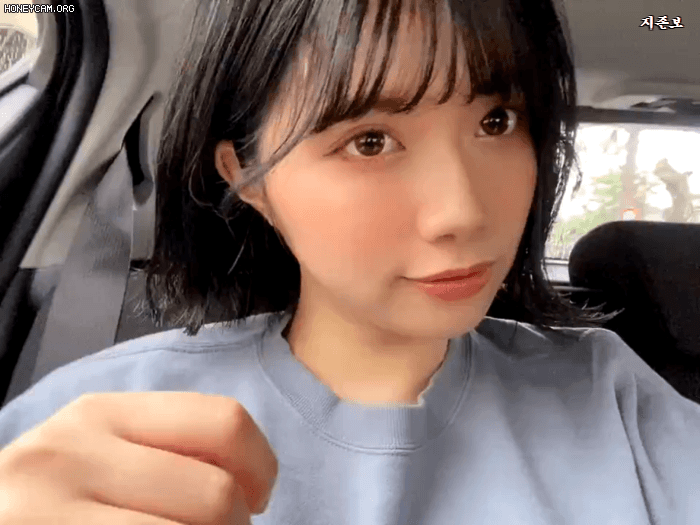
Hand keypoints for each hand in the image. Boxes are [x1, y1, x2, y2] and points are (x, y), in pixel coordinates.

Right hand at [0, 392, 277, 523]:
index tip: (256, 498)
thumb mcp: (98, 455)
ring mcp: (45, 511)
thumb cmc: (47, 502)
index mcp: (101, 414)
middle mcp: (70, 453)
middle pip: (215, 493)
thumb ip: (163, 451)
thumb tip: (253, 480)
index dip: (260, 465)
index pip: (223, 421)